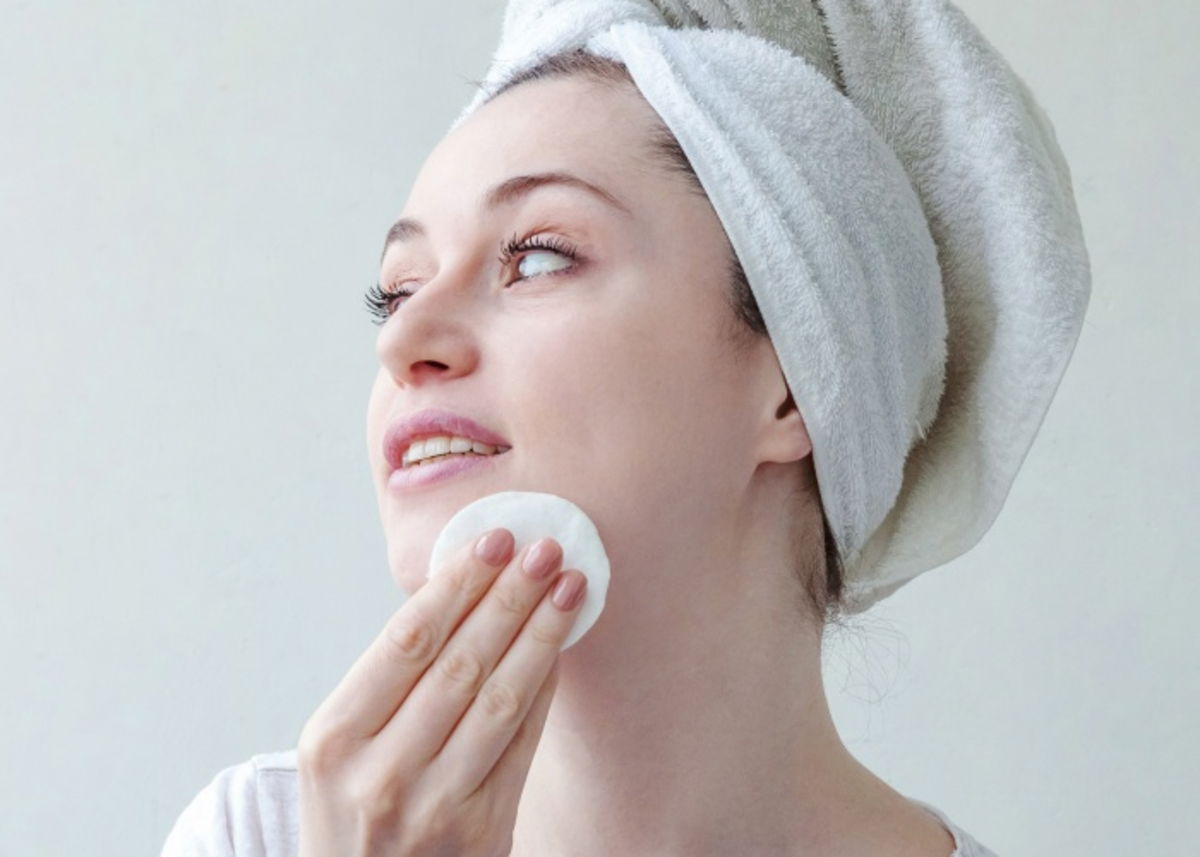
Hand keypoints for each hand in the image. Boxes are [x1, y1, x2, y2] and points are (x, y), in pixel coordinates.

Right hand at [295, 528, 586, 856]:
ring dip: (540, 634)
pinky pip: (521, 742)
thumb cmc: (351, 812)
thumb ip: (388, 682)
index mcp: (334, 738)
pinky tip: (559, 647)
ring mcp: (433, 805)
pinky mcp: (481, 830)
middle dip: (508, 597)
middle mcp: (379, 772)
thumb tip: (463, 589)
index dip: (457, 584)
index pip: (407, 640)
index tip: (493, 540)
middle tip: (544, 548)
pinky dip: (543, 687)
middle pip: (460, 662)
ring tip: (568, 586)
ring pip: (499, 698)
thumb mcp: (339, 749)